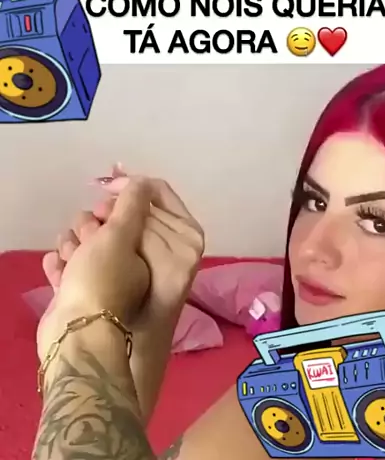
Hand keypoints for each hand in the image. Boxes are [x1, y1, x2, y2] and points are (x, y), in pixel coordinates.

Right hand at [38, 178, 150, 361]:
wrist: (84, 342)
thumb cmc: (105, 283)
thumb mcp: (121, 235)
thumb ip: (133, 202)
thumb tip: (139, 180)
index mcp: (183, 240)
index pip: (156, 195)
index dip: (129, 187)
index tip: (104, 189)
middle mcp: (168, 252)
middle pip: (129, 215)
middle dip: (101, 221)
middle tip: (89, 233)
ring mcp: (137, 268)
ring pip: (104, 235)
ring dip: (82, 240)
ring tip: (74, 255)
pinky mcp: (111, 282)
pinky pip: (91, 257)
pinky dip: (73, 259)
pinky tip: (63, 265)